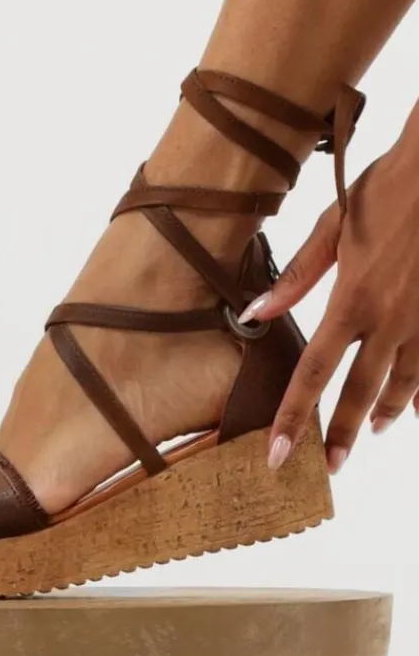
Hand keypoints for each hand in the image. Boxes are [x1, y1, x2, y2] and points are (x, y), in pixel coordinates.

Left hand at [240, 139, 418, 473]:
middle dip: (344, 434)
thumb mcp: (332, 227)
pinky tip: (418, 409)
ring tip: (375, 432)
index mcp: (351, 301)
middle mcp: (388, 319)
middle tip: (332, 467)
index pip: (313, 374)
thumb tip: (254, 314)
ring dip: (386, 412)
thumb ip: (295, 277)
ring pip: (404, 382)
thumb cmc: (388, 188)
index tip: (280, 453)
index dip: (294, 418)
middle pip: (361, 391)